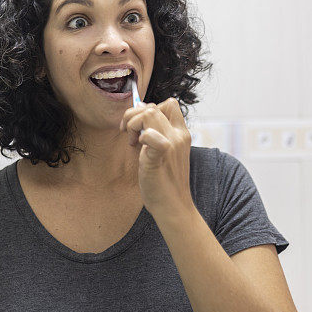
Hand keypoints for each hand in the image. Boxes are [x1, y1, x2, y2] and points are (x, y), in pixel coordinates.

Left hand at [120, 98, 193, 219]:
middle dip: (135, 115)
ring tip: (132, 142)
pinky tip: (137, 148)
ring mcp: (171, 144)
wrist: (173, 206)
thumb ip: (156, 132)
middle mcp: (179, 135)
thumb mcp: (164, 152)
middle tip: (129, 134)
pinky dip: (140, 137)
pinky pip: (150, 134)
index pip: (170, 104)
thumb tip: (141, 108)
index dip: (151, 108)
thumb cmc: (165, 181)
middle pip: (155, 106)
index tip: (139, 126)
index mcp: (181, 133)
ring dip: (133, 124)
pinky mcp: (161, 155)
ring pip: (150, 113)